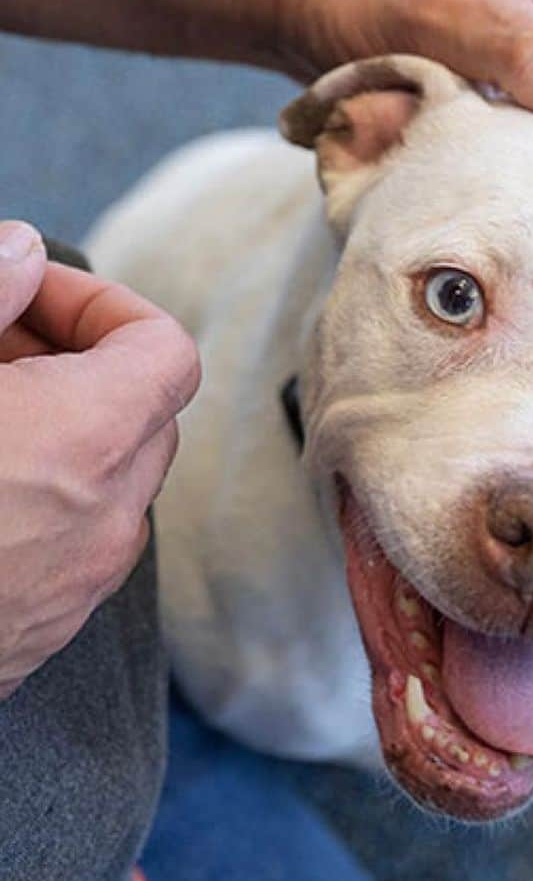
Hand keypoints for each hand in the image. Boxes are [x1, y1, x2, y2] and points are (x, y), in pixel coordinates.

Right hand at [0, 222, 199, 700]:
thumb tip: (23, 249)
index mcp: (87, 441)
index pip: (163, 350)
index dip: (101, 304)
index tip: (21, 291)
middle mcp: (106, 518)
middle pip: (138, 411)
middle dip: (69, 360)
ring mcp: (80, 584)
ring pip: (104, 478)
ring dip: (53, 428)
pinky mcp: (43, 631)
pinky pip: (72, 538)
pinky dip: (38, 494)